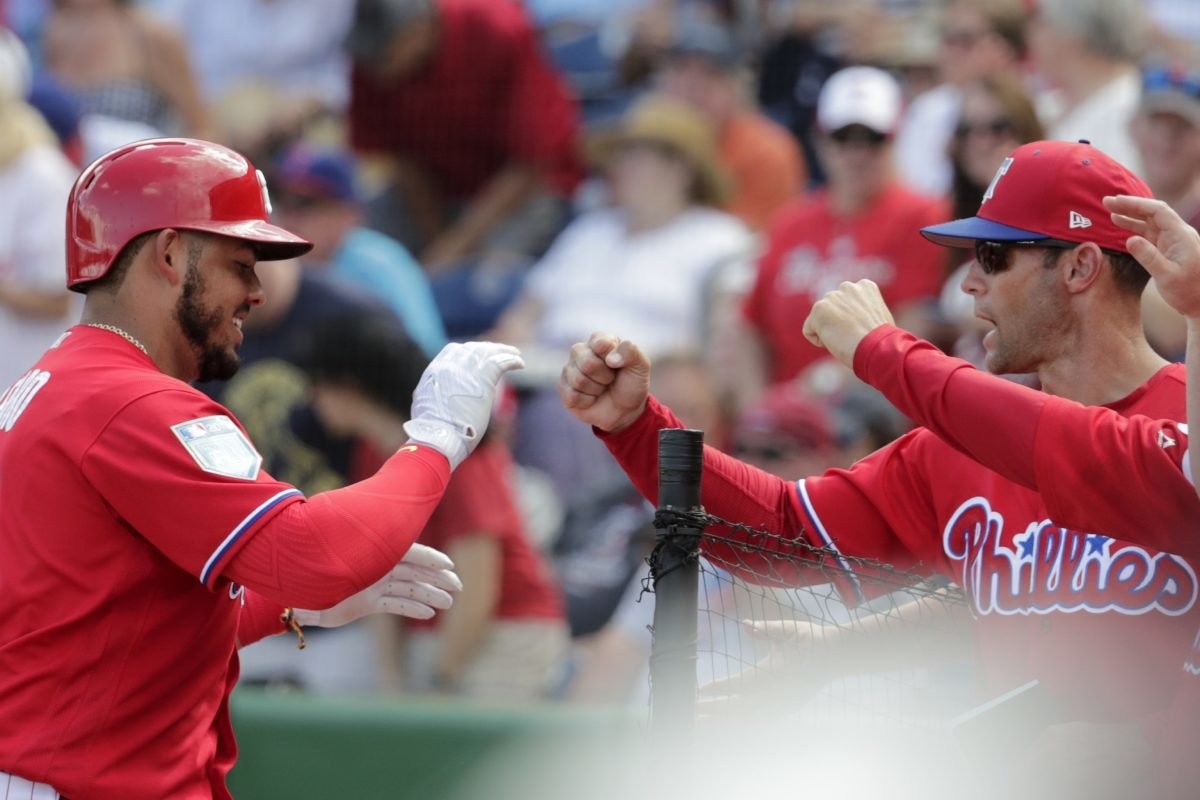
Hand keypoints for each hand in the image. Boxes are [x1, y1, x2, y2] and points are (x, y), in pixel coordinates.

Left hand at [294, 543, 463, 626]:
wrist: (290, 590)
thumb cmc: (306, 574)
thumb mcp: (322, 574)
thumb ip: (335, 572)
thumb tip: (332, 574)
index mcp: (370, 555)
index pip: (407, 553)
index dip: (429, 559)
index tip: (449, 566)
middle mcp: (374, 568)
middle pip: (413, 571)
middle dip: (436, 578)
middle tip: (458, 587)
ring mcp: (372, 585)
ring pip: (407, 588)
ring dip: (429, 594)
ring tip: (449, 603)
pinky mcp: (367, 602)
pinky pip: (395, 603)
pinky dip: (411, 607)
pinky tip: (429, 613)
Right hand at [404, 341, 524, 468]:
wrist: (438, 436)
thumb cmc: (430, 431)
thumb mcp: (422, 405)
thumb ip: (427, 395)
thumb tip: (420, 394)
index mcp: (435, 370)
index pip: (454, 351)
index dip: (469, 352)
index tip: (479, 356)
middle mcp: (450, 365)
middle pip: (473, 349)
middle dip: (487, 349)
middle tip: (500, 352)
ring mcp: (467, 370)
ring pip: (489, 352)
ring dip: (503, 352)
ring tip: (515, 355)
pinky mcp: (483, 379)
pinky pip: (501, 362)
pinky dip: (511, 360)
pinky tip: (520, 363)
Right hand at [557, 332, 649, 432]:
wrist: (625, 410)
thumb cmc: (631, 384)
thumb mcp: (640, 366)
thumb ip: (631, 352)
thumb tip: (610, 359)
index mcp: (600, 340)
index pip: (600, 343)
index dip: (611, 358)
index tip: (618, 365)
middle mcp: (581, 351)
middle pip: (588, 363)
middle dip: (605, 377)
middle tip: (610, 379)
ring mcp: (569, 370)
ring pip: (579, 380)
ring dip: (596, 389)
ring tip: (602, 388)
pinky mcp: (563, 389)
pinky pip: (572, 396)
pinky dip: (587, 401)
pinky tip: (592, 398)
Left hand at [802, 279, 894, 366]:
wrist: (876, 348)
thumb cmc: (881, 341)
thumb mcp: (877, 317)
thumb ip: (862, 310)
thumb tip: (853, 318)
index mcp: (864, 286)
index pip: (846, 304)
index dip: (852, 322)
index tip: (862, 330)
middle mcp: (847, 287)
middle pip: (831, 310)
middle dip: (837, 324)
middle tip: (853, 336)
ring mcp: (831, 297)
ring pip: (820, 320)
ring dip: (829, 332)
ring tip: (847, 338)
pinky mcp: (818, 309)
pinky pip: (809, 331)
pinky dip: (819, 341)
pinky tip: (836, 342)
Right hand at [1105, 194, 1199, 318]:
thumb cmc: (1189, 292)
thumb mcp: (1168, 277)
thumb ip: (1149, 257)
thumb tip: (1130, 240)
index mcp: (1180, 235)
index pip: (1157, 211)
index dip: (1135, 204)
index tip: (1114, 202)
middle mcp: (1178, 234)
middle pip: (1152, 213)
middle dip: (1130, 206)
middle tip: (1107, 202)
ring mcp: (1173, 242)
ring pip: (1150, 223)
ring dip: (1131, 216)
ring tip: (1111, 213)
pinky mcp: (1169, 250)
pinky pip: (1150, 234)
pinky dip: (1135, 228)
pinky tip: (1123, 228)